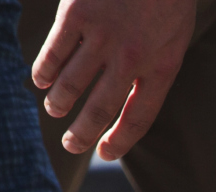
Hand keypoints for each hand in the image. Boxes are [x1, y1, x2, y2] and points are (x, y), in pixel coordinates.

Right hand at [34, 0, 196, 160]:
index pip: (138, 117)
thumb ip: (155, 69)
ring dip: (59, 103)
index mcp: (162, 65)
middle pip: (100, 109)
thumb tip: (126, 104)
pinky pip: (54, 53)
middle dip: (82, 133)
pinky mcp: (77, 13)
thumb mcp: (174, 36)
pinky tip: (41, 80)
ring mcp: (103, 36)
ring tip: (54, 109)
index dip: (120, 140)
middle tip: (70, 144)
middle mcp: (132, 57)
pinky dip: (44, 71)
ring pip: (72, 85)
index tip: (105, 154)